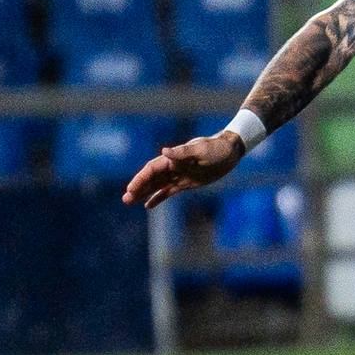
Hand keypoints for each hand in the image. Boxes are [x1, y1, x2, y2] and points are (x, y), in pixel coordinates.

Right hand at [124, 130, 246, 207]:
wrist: (229, 152)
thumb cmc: (216, 149)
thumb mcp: (201, 150)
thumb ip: (182, 153)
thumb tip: (164, 152)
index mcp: (173, 158)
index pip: (152, 169)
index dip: (141, 179)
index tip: (131, 189)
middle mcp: (173, 166)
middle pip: (151, 179)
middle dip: (138, 188)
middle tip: (125, 200)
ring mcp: (178, 175)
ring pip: (156, 185)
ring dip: (143, 193)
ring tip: (129, 202)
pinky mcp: (186, 183)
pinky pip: (168, 191)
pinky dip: (158, 197)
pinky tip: (148, 205)